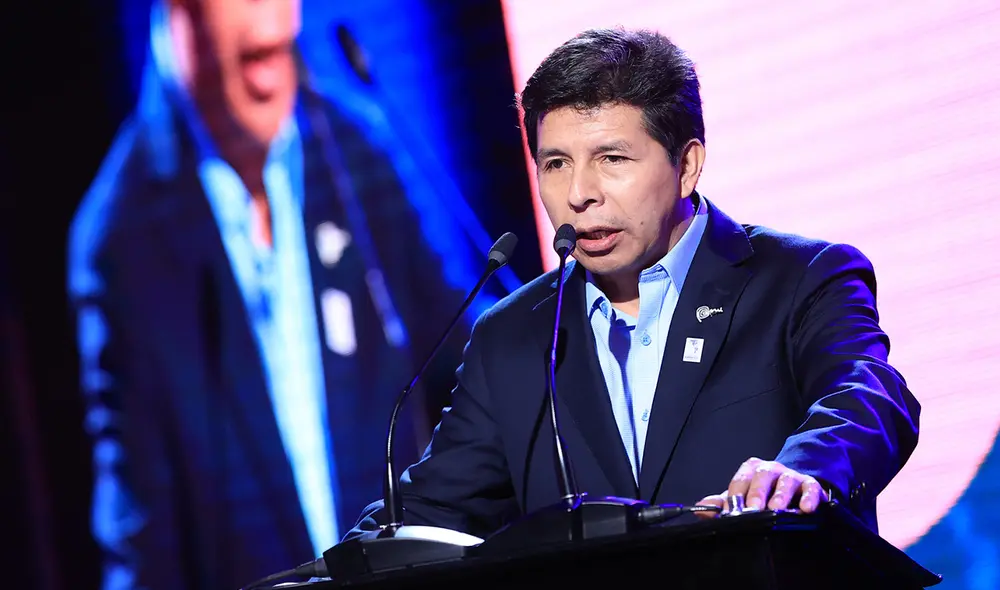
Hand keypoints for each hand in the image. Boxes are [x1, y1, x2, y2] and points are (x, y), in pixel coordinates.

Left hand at [695, 457, 828, 517]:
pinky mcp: (810, 485)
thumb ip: (722, 504)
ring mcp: (791, 476)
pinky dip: (809, 497)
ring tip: (776, 509)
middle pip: (762, 475)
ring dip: (780, 495)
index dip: (734, 496)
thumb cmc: (763, 496)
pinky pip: (811, 488)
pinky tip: (805, 509)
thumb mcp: (742, 499)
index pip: (740, 480)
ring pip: (786, 480)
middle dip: (756, 492)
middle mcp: (770, 469)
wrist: (794, 492)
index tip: (730, 513)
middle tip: (753, 510)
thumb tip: (699, 509)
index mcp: (751, 471)